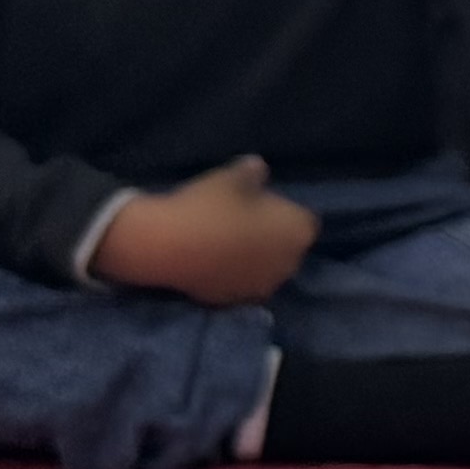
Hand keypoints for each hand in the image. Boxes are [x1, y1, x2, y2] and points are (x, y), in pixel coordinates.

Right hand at [96, 158, 318, 303]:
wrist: (169, 246)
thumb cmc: (209, 206)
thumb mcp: (232, 177)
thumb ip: (251, 172)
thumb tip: (258, 167)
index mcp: (300, 230)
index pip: (300, 218)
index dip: (278, 210)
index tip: (255, 203)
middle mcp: (291, 263)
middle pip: (285, 246)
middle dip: (269, 237)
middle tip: (236, 222)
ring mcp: (265, 286)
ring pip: (264, 267)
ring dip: (251, 258)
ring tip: (219, 242)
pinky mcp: (237, 301)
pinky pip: (240, 284)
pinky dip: (231, 276)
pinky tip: (209, 262)